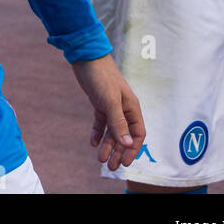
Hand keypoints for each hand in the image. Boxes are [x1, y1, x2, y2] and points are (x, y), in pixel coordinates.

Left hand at [72, 54, 144, 170]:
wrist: (85, 57)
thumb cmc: (101, 77)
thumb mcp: (110, 101)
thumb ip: (118, 122)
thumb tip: (127, 143)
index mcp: (132, 108)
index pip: (137, 134)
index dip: (132, 149)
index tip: (125, 162)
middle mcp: (124, 108)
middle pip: (123, 135)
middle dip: (118, 151)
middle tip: (110, 167)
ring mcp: (111, 106)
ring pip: (111, 130)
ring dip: (107, 145)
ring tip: (100, 159)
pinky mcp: (99, 102)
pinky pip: (101, 122)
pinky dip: (98, 132)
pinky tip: (93, 142)